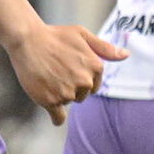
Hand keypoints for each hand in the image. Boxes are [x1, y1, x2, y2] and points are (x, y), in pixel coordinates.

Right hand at [2, 23, 128, 123]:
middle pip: (82, 95)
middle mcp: (85, 81)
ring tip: (47, 77)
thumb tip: (126, 55)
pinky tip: (53, 111)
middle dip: (71, 87)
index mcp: (95, 66)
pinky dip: (56, 117)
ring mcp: (68, 92)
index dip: (80, 78)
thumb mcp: (82, 35)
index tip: (68, 68)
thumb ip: (104, 48)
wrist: (27, 40)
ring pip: (68, 102)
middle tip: (56, 71)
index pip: (94, 85)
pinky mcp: (51, 101)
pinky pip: (59, 118)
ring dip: (59, 95)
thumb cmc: (55, 36)